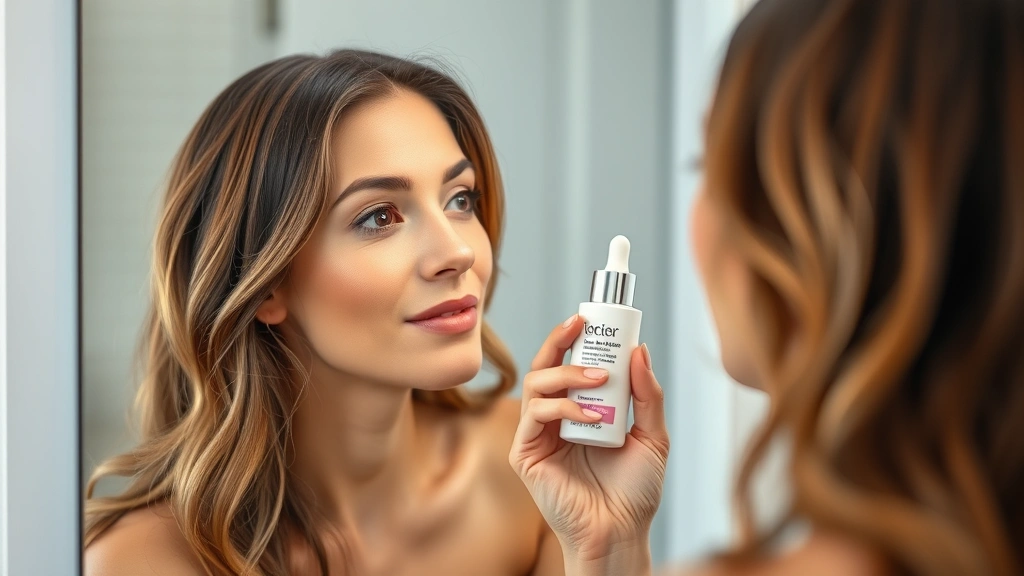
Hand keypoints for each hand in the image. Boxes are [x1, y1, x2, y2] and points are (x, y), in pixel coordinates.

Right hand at [509, 315, 668, 568]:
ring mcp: (538, 435)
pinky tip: (587, 414)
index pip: (570, 365)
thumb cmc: (635, 491)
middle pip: (545, 366)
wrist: (621, 532)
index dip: (575, 339)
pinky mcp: (526, 454)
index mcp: (581, 410)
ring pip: (536, 384)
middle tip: (582, 325)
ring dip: (566, 373)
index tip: (591, 318)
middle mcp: (556, 419)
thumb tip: (639, 351)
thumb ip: (647, 395)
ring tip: (598, 378)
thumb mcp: (652, 435)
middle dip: (560, 340)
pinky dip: (560, 407)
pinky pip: (534, 416)